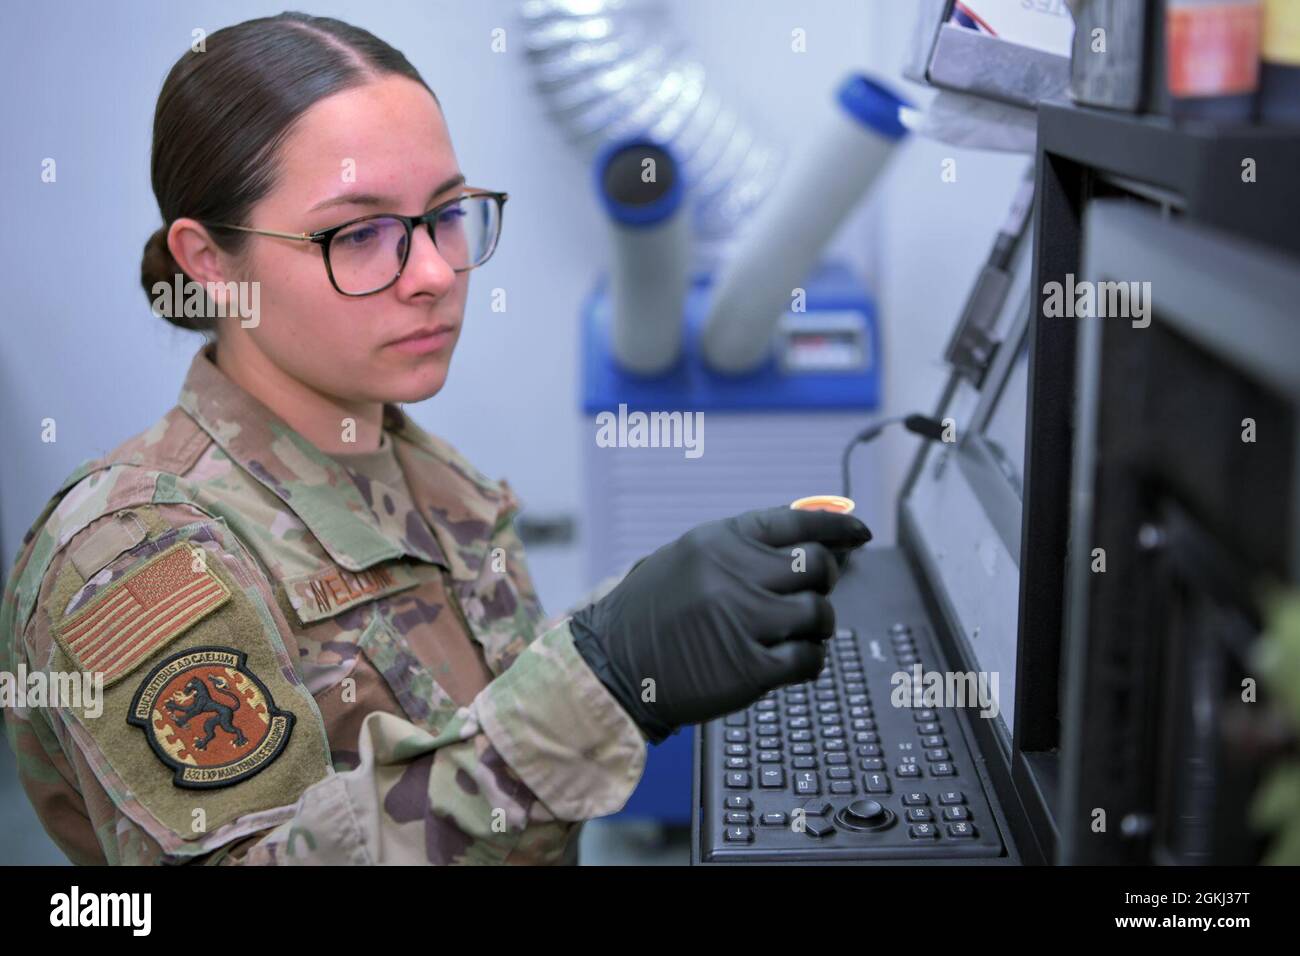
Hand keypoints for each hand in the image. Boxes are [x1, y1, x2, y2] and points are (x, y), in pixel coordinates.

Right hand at [570, 506, 871, 742]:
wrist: (613, 664)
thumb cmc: (652, 612)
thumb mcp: (689, 558)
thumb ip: (744, 547)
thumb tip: (814, 542)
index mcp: (720, 540)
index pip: (797, 522)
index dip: (837, 528)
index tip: (860, 534)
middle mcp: (735, 574)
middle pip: (816, 567)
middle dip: (822, 582)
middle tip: (808, 595)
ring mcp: (744, 620)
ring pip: (819, 613)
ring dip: (815, 625)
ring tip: (793, 633)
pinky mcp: (750, 668)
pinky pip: (809, 659)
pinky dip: (808, 661)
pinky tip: (790, 662)